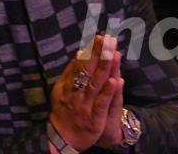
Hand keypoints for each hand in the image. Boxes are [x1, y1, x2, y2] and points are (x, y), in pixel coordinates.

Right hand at [49, 35, 119, 150]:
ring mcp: (85, 105)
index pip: (81, 65)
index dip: (92, 51)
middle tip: (109, 40)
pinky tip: (115, 81)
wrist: (62, 139)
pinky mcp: (94, 118)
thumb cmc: (65, 110)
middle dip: (99, 55)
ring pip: (96, 84)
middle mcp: (76, 94)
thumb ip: (71, 72)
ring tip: (114, 54)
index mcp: (69, 85)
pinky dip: (107, 92)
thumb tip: (80, 53)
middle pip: (89, 71)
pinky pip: (101, 103)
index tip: (101, 37)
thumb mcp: (62, 90)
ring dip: (105, 68)